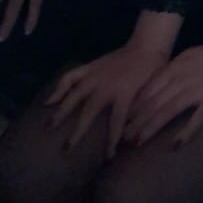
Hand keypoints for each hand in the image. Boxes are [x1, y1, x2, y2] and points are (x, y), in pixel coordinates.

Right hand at [47, 44, 167, 157]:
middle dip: (77, 132)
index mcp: (125, 92)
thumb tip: (133, 134)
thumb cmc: (154, 71)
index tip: (108, 156)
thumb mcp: (152, 92)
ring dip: (61, 111)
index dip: (111, 141)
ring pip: (74, 95)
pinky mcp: (90, 67)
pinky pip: (70, 77)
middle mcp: (106, 85)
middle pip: (88, 112)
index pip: (116, 122)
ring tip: (48, 127)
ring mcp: (95, 75)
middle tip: (65, 149)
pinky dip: (58, 88)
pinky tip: (49, 101)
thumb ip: (141, 111)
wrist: (148, 45)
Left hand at [124, 39, 202, 146]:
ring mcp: (197, 90)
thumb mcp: (187, 57)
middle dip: (136, 121)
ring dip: (151, 127)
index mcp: (175, 68)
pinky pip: (197, 118)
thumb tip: (152, 87)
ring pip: (169, 111)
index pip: (148, 90)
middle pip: (154, 103)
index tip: (121, 121)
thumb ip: (170, 71)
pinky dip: (186, 132)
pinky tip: (175, 145)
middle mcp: (182, 79)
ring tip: (138, 142)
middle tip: (122, 138)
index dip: (133, 107)